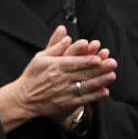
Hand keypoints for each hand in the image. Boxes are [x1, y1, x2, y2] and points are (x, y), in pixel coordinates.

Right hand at [0, 26, 116, 123]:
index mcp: (55, 66)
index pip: (75, 62)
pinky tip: (105, 91)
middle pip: (83, 73)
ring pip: (86, 85)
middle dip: (100, 68)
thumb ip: (55, 46)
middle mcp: (60, 79)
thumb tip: (66, 35)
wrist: (24, 98)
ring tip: (112, 76)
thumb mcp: (40, 57)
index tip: (100, 57)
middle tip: (112, 63)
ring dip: (101, 81)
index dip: (88, 60)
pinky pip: (83, 99)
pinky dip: (95, 95)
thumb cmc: (32, 76)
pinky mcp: (66, 103)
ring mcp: (64, 92)